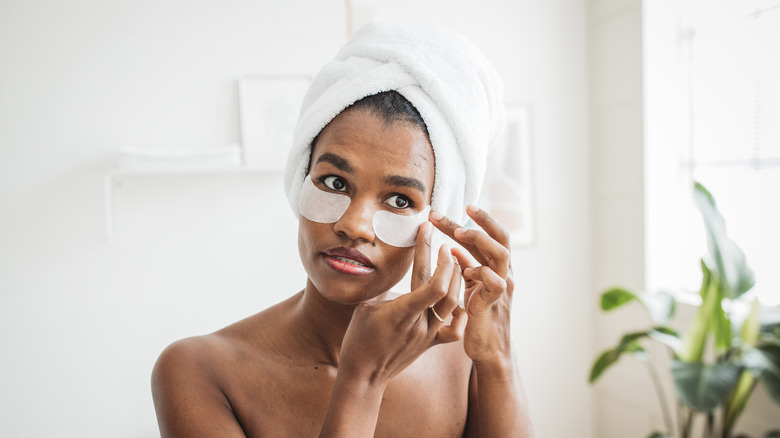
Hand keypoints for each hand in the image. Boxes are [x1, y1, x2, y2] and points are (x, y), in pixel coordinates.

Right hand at [337, 221, 466, 385]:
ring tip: (451, 260)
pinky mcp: (431, 343)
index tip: (428, 230)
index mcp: (402, 312)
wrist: (364, 376)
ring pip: (454, 304)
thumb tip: (396, 270)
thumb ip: (389, 290)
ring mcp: (428, 335)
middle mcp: (420, 324)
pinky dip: (459, 309)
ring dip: (455, 278)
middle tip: (443, 241)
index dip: (430, 252)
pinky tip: (457, 295)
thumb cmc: (359, 339)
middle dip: (447, 260)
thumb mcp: (366, 307)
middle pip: (446, 288)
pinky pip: (454, 328)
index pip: (428, 280)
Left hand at [430, 205, 513, 365]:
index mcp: (497, 268)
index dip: (481, 220)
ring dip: (480, 240)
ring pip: (501, 254)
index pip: (493, 235)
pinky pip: (494, 282)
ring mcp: (502, 288)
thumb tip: (454, 249)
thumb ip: (465, 267)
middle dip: (483, 220)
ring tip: (459, 232)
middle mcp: (504, 274)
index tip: (462, 205)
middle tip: (463, 206)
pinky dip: (480, 272)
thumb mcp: (470, 286)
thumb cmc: (478, 316)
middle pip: (501, 238)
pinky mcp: (494, 304)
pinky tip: (465, 268)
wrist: (488, 349)